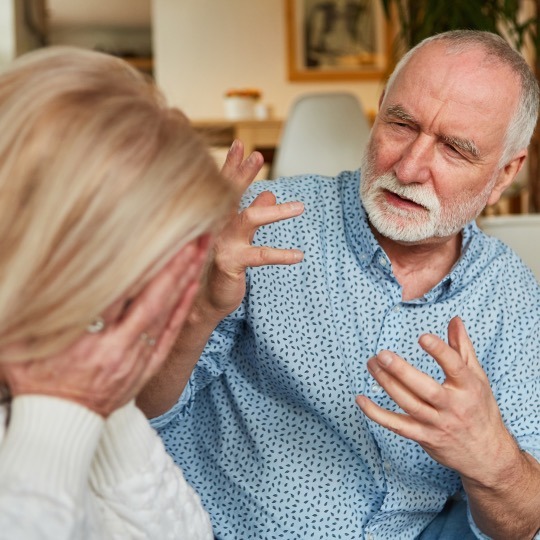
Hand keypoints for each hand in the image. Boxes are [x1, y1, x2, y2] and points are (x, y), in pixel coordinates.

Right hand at [2, 238, 209, 416]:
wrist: (60, 424)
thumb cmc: (37, 381)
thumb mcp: (22, 346)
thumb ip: (35, 310)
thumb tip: (31, 276)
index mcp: (83, 341)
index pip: (117, 292)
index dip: (136, 262)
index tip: (151, 233)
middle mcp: (115, 348)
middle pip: (151, 298)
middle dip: (174, 264)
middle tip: (193, 234)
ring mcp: (135, 358)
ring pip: (165, 312)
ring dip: (184, 279)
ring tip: (200, 249)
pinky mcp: (146, 368)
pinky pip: (170, 335)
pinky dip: (182, 308)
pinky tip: (192, 286)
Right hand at [197, 140, 303, 319]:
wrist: (203, 300)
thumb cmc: (221, 266)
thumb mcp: (239, 238)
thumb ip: (252, 213)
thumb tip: (270, 192)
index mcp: (218, 220)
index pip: (225, 188)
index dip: (233, 167)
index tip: (241, 145)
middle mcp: (216, 227)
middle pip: (231, 195)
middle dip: (244, 174)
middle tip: (257, 155)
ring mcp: (222, 244)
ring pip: (248, 219)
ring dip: (274, 211)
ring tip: (300, 207)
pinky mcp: (230, 264)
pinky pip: (259, 256)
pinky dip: (280, 255)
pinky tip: (299, 255)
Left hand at [356, 317, 519, 485]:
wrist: (487, 455)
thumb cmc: (480, 409)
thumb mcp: (478, 378)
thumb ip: (462, 347)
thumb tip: (454, 319)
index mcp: (468, 388)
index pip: (455, 367)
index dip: (439, 351)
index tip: (422, 337)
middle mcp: (453, 406)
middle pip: (425, 389)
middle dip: (402, 372)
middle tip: (382, 354)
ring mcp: (437, 424)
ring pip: (408, 404)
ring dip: (387, 384)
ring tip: (371, 364)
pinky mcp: (423, 437)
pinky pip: (397, 426)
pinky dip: (377, 414)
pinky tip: (361, 399)